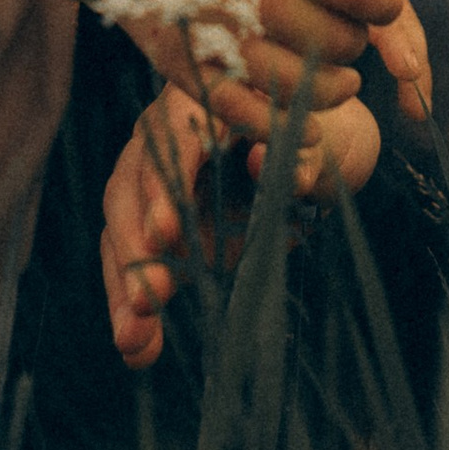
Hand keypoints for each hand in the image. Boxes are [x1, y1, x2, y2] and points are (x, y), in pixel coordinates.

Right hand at [80, 0, 433, 134]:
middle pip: (335, 40)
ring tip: (343, 81)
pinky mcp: (186, 64)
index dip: (382, 5)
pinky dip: (284, 128)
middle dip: (355, 44)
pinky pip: (246, 112)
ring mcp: (216, 31)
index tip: (383, 6)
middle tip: (352, 39)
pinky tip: (311, 131)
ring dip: (333, 88)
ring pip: (302, 84)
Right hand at [100, 79, 382, 369]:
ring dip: (126, 284)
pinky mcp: (152, 217)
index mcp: (207, 99)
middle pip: (133, 184)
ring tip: (134, 342)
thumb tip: (261, 160)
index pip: (175, 140)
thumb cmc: (321, 137)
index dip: (167, 188)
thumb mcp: (327, 147)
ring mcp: (151, 174)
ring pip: (121, 224)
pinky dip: (132, 300)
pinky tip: (139, 350)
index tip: (166, 235)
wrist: (318, 147)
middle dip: (138, 246)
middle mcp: (164, 130)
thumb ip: (300, 157)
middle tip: (147, 301)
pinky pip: (131, 255)